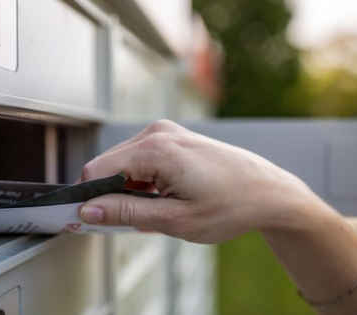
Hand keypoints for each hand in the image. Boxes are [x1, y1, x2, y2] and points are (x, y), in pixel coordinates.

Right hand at [79, 120, 323, 242]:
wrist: (268, 191)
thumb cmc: (231, 206)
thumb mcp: (175, 220)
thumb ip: (126, 213)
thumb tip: (88, 210)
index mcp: (156, 150)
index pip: (97, 171)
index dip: (89, 198)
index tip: (91, 220)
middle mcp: (156, 133)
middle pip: (106, 165)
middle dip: (110, 195)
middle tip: (134, 222)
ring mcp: (164, 132)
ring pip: (121, 163)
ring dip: (127, 189)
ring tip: (157, 209)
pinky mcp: (171, 137)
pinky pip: (138, 159)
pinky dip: (140, 181)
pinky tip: (161, 196)